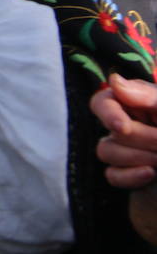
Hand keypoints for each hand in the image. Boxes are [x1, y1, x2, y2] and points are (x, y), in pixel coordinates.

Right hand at [94, 73, 156, 188]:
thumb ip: (150, 96)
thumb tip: (115, 81)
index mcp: (140, 104)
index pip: (104, 101)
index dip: (107, 112)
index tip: (122, 126)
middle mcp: (130, 124)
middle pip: (109, 130)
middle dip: (142, 139)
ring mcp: (127, 150)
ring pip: (106, 151)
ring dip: (138, 157)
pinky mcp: (129, 175)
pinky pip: (112, 175)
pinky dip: (130, 176)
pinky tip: (152, 174)